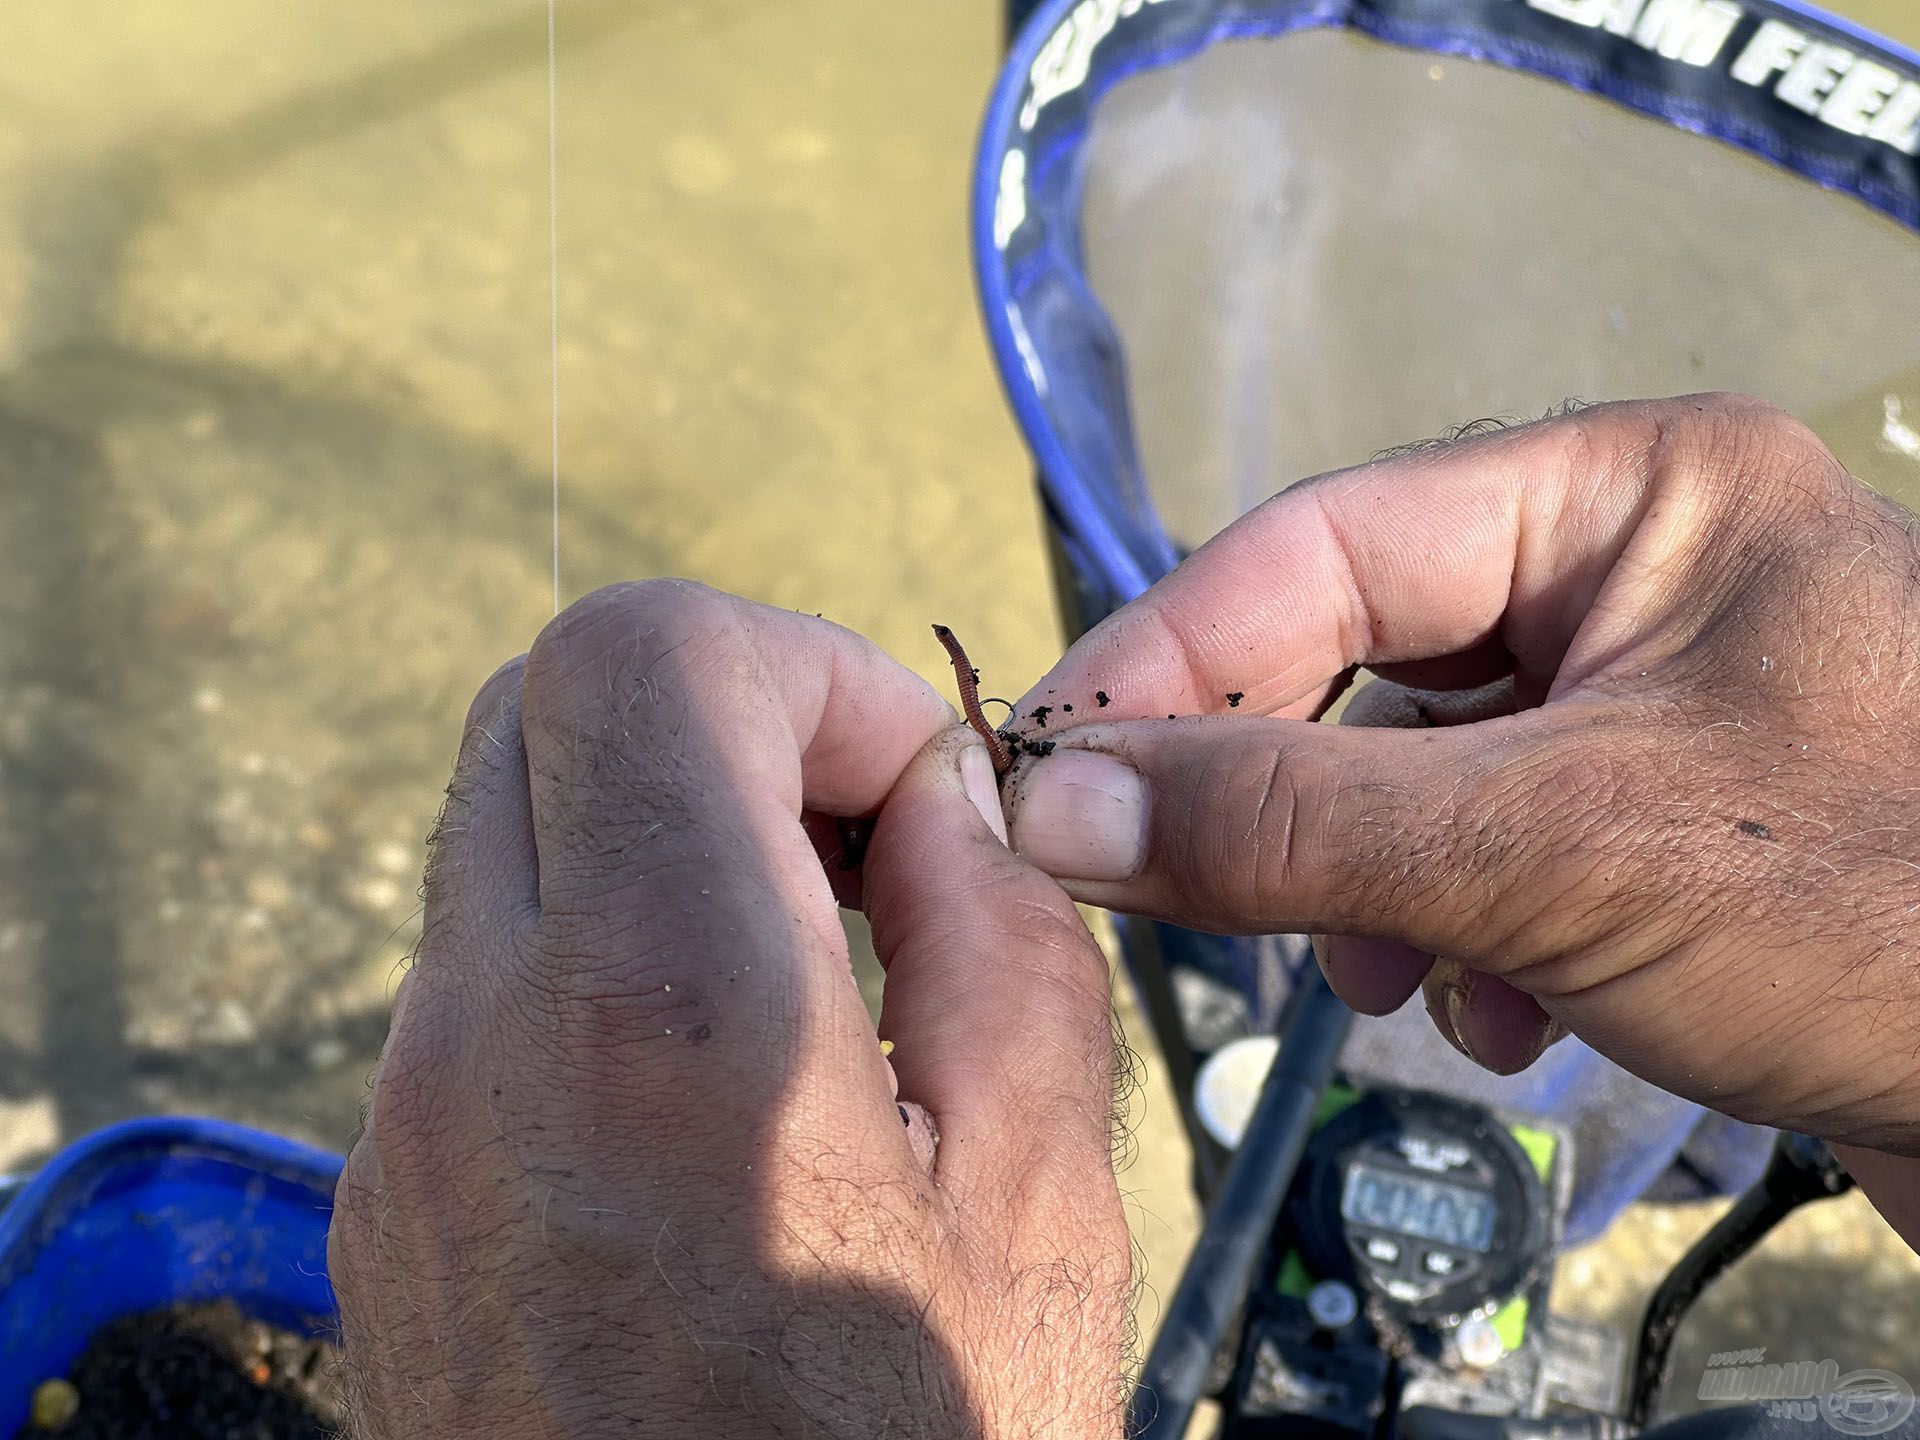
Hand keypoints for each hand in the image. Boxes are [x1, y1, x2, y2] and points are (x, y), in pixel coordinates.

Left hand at [329, 582, 1130, 1436]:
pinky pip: (475, 965)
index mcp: (672, 1015)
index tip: (909, 786)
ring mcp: (408, 1117)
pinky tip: (716, 1077)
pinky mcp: (391, 1189)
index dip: (809, 671)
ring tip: (805, 961)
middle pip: (543, 702)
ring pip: (503, 824)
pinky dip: (596, 940)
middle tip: (854, 840)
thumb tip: (942, 804)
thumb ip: (1002, 943)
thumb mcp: (1042, 1208)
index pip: (650, 653)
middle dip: (723, 718)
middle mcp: (486, 1038)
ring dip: (658, 825)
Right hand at [998, 396, 1919, 1155]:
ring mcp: (1652, 692)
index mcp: (1633, 490)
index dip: (1169, 659)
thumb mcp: (1551, 850)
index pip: (1325, 545)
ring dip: (1372, 888)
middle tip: (1195, 895)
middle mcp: (1639, 565)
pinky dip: (1456, 932)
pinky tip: (1506, 1011)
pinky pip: (1483, 842)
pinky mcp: (1658, 812)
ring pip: (1410, 767)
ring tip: (1404, 985)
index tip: (1047, 764)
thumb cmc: (1878, 923)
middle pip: (1362, 658)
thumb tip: (1054, 801)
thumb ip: (1288, 820)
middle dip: (1288, 800)